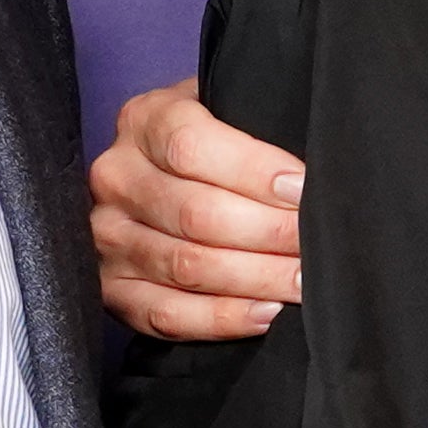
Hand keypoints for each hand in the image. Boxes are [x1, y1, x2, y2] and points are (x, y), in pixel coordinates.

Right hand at [90, 80, 309, 342]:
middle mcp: (117, 178)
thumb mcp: (228, 109)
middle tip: (318, 245)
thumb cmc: (216, 143)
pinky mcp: (112, 288)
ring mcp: (108, 237)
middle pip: (195, 213)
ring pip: (187, 266)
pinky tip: (266, 313)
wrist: (163, 176)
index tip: (303, 189)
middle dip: (270, 233)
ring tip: (305, 282)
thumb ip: (258, 126)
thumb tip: (311, 173)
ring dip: (257, 279)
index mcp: (144, 120)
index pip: (191, 146)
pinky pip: (167, 314)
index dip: (253, 171)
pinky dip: (222, 318)